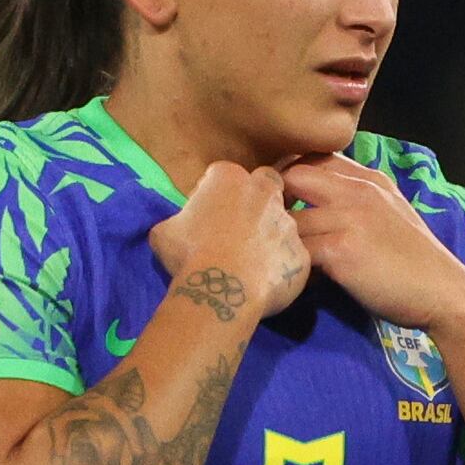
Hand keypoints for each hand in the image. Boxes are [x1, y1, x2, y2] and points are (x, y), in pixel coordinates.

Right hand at [145, 162, 309, 330]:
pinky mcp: (301, 253)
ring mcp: (288, 221)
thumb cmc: (189, 254)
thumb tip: (179, 227)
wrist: (224, 290)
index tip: (204, 215)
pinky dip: (279, 265)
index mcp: (228, 177)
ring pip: (281, 220)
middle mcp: (265, 191)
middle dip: (254, 199)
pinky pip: (290, 256)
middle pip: (264, 184)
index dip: (212, 194)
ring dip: (268, 234)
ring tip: (248, 260)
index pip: (221, 174)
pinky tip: (261, 282)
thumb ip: (177, 220)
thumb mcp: (163, 232)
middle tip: (236, 227)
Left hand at [279, 155, 464, 333]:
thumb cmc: (412, 260)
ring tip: (277, 259)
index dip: (289, 177)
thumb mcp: (388, 213)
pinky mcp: (342, 249)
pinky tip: (294, 279)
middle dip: (273, 201)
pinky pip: (296, 250)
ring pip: (288, 218)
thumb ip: (356, 200)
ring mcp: (350, 217)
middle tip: (267, 230)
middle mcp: (359, 191)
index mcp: (369, 179)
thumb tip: (314, 200)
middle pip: (292, 175)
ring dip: (276, 239)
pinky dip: (289, 265)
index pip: (313, 158)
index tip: (281, 205)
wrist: (443, 291)